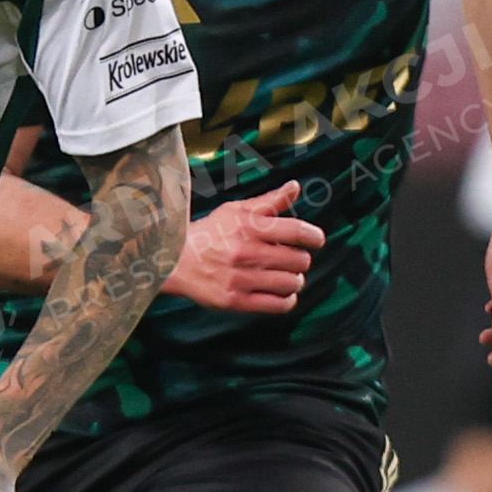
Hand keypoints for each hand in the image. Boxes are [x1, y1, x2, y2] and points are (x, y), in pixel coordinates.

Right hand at [162, 182, 323, 314]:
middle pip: (299, 260)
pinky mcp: (236, 300)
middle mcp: (246, 252)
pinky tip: (282, 293)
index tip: (316, 240)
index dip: (314, 236)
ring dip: (295, 280)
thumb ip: (269, 201)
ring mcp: (241, 278)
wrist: (175, 261)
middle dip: (300, 259)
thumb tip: (295, 187)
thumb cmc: (211, 233)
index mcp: (249, 226)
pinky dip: (287, 300)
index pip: (296, 231)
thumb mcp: (236, 211)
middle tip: (292, 259)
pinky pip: (278, 305)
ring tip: (286, 275)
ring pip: (292, 283)